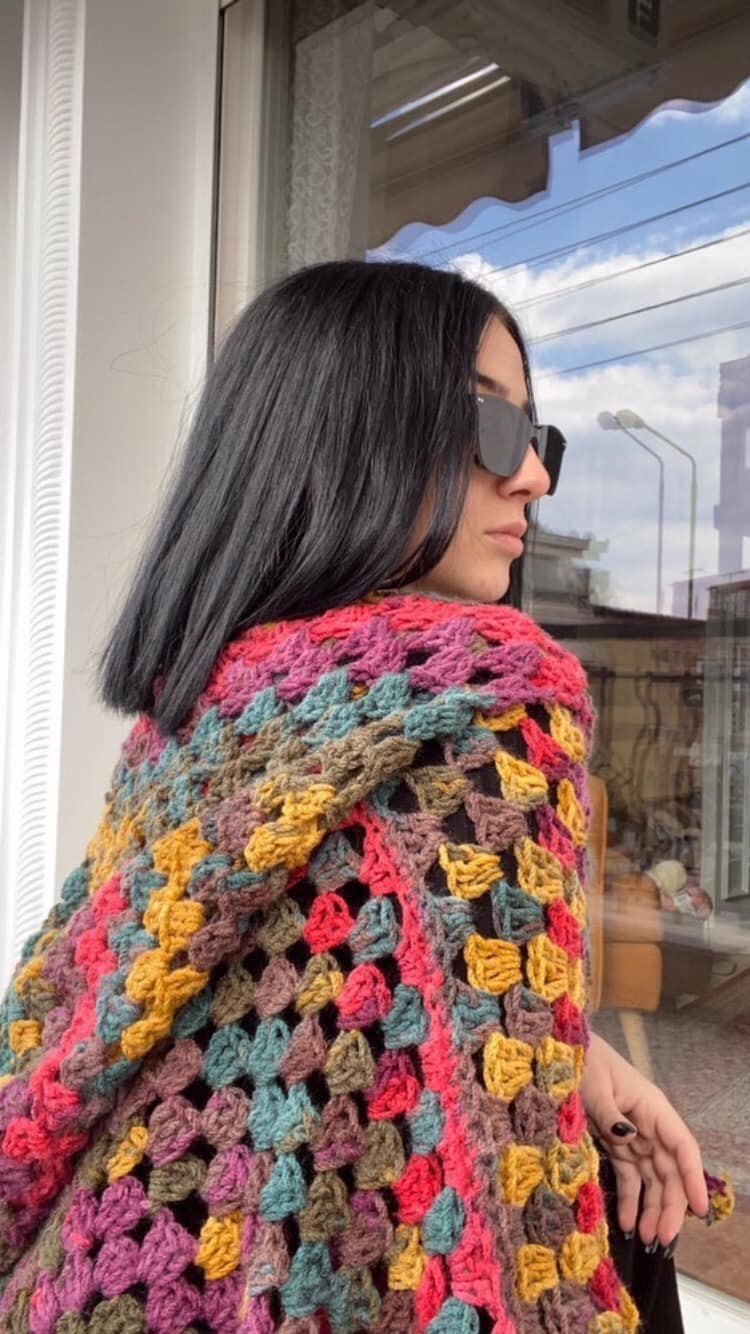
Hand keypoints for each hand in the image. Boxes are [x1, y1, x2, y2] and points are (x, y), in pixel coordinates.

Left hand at [580, 1032, 708, 1249]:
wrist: (562, 1049)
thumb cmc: (583, 1061)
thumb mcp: (594, 1085)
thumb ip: (610, 1114)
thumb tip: (627, 1136)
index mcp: (652, 1108)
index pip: (682, 1146)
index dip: (692, 1178)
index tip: (700, 1210)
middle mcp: (648, 1125)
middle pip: (669, 1170)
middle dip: (671, 1206)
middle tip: (663, 1238)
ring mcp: (633, 1136)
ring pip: (652, 1178)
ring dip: (652, 1208)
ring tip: (646, 1239)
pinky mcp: (615, 1144)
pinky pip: (628, 1176)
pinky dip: (628, 1200)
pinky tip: (625, 1223)